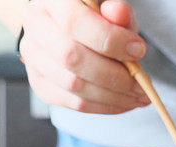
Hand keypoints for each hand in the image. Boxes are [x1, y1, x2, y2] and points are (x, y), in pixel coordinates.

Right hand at [18, 0, 150, 113]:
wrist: (70, 29)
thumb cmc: (95, 17)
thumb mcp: (109, 8)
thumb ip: (116, 11)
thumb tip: (118, 13)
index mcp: (50, 0)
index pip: (73, 22)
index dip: (109, 40)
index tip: (139, 51)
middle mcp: (34, 28)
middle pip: (71, 58)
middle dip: (114, 75)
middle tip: (142, 83)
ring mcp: (33, 59)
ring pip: (73, 85)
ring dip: (113, 96)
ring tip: (139, 96)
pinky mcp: (40, 84)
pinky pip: (74, 103)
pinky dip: (104, 107)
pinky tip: (124, 103)